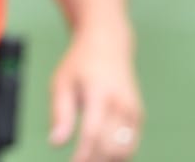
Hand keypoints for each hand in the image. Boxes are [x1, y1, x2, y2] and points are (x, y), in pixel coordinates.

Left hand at [48, 26, 141, 161]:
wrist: (108, 44)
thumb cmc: (80, 64)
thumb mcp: (62, 81)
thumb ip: (60, 113)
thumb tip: (56, 143)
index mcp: (99, 92)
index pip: (93, 132)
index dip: (83, 155)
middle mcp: (121, 102)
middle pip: (110, 146)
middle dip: (94, 161)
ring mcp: (133, 110)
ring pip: (124, 150)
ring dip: (107, 160)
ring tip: (88, 159)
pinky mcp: (138, 116)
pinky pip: (130, 145)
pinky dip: (117, 156)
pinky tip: (101, 156)